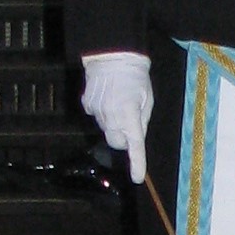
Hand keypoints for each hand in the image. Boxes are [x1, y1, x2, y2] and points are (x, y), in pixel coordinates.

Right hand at [81, 51, 152, 182]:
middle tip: (130, 122)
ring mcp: (97, 111)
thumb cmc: (135, 77)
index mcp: (130, 114)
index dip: (137, 163)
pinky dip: (102, 112)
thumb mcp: (147, 99)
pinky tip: (107, 97)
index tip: (137, 178)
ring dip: (113, 123)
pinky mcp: (87, 105)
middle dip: (124, 138)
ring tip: (118, 101)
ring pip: (106, 129)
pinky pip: (96, 116)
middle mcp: (111, 116)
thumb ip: (142, 121)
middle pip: (117, 142)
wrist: (112, 56)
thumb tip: (135, 137)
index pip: (135, 145)